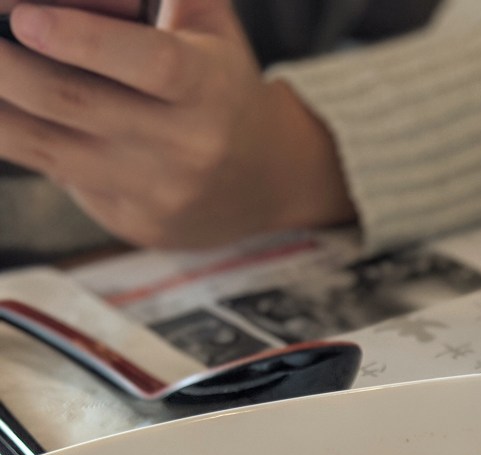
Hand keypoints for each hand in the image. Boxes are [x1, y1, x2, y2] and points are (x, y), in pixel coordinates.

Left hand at [0, 0, 355, 247]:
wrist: (265, 181)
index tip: (27, 18)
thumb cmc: (221, 83)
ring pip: (50, 149)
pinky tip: (3, 110)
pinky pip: (59, 176)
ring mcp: (156, 191)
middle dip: (7, 65)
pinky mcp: (131, 220)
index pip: (150, 64)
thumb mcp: (207, 22)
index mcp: (210, 88)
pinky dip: (18, 139)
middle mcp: (185, 147)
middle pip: (76, 103)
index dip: (85, 40)